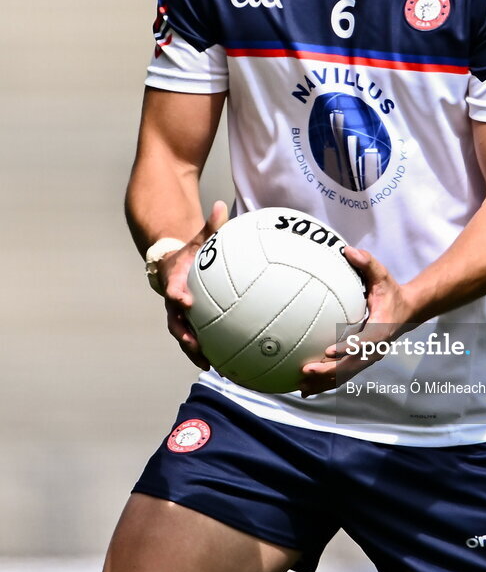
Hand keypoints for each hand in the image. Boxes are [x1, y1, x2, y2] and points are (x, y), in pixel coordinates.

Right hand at [158, 201, 228, 369]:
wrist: (176, 264)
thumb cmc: (192, 251)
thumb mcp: (199, 238)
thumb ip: (210, 225)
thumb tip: (221, 205)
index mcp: (175, 281)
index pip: (173, 289)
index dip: (177, 295)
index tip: (185, 301)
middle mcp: (175, 302)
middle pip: (175, 322)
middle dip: (184, 335)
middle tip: (196, 345)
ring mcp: (181, 315)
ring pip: (185, 337)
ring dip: (195, 351)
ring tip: (211, 366)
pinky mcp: (191, 323)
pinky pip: (198, 338)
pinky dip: (207, 351)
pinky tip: (226, 364)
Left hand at [298, 246, 415, 396]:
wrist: (408, 310)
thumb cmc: (391, 291)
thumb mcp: (382, 275)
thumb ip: (367, 263)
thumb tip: (348, 250)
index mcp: (381, 329)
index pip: (364, 342)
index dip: (347, 348)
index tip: (329, 351)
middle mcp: (375, 348)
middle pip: (352, 365)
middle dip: (329, 371)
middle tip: (306, 371)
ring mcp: (369, 357)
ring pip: (346, 375)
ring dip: (325, 383)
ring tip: (302, 388)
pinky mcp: (361, 360)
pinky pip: (343, 375)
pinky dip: (327, 383)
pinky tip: (307, 389)